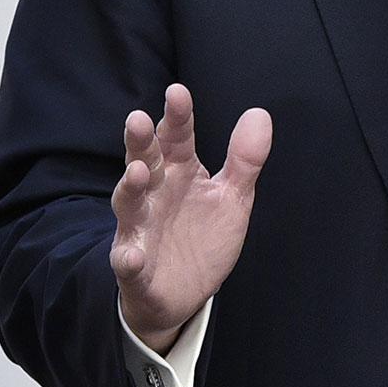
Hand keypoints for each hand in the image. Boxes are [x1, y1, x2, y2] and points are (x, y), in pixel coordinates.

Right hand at [111, 83, 271, 352]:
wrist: (183, 294)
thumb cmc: (202, 236)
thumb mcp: (231, 197)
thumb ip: (244, 159)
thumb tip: (259, 113)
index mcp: (178, 173)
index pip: (177, 138)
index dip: (178, 117)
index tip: (178, 92)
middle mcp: (154, 194)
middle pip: (144, 162)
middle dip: (141, 143)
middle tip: (139, 119)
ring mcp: (140, 229)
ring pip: (130, 205)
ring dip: (130, 189)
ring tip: (137, 173)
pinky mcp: (135, 267)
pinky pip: (128, 261)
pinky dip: (128, 257)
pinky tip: (132, 254)